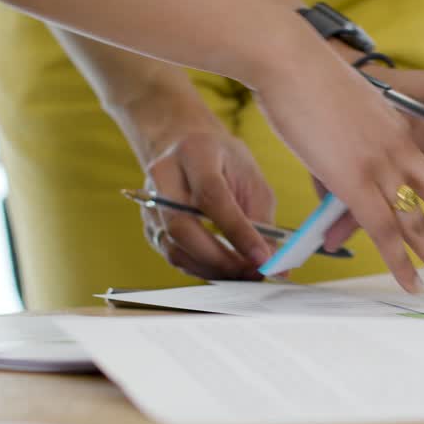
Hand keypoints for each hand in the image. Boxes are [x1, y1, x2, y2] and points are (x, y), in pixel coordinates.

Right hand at [140, 122, 276, 280]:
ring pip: (174, 249)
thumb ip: (262, 220)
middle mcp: (163, 176)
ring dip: (213, 270)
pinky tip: (226, 270)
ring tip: (244, 273)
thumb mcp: (252, 178)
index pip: (210, 196)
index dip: (237, 231)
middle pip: (182, 226)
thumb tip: (273, 264)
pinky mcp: (150, 227)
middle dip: (220, 258)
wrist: (189, 149)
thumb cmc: (226, 163)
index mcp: (194, 152)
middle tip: (252, 272)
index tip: (262, 257)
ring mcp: (151, 204)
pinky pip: (175, 257)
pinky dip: (203, 270)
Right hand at [251, 37, 423, 294]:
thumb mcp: (347, 111)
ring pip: (423, 225)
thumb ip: (353, 142)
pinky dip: (400, 263)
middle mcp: (403, 152)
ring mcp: (381, 167)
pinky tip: (413, 286)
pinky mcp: (354, 180)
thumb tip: (344, 167)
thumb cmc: (308, 81)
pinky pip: (384, 231)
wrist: (291, 59)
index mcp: (405, 131)